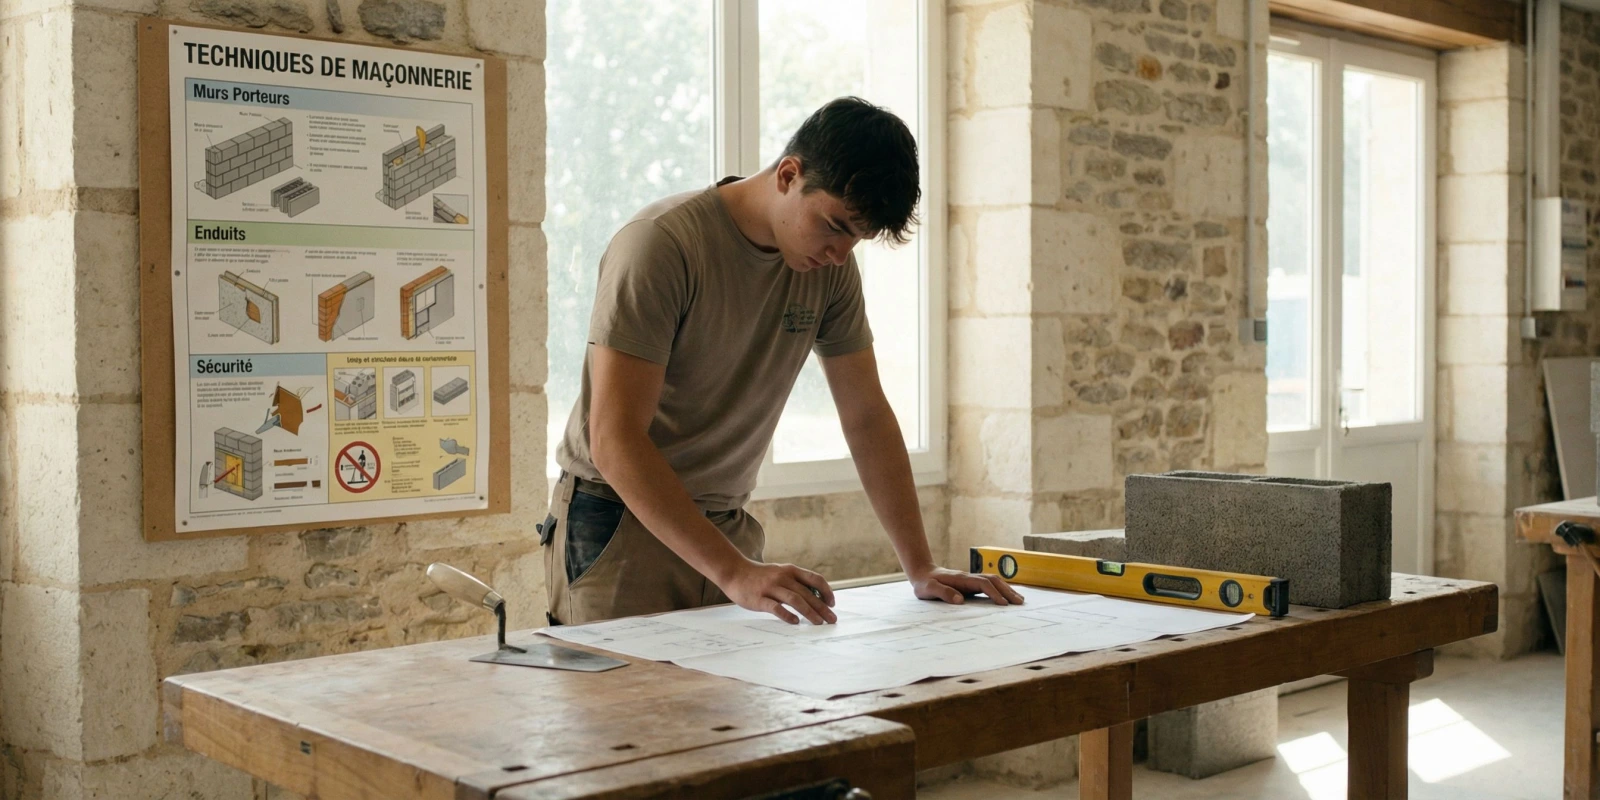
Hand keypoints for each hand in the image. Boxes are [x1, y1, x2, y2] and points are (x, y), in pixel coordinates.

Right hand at [723, 560, 837, 624]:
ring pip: (795, 600)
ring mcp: (771, 588)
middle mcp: (783, 577)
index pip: (815, 579)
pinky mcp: (759, 599)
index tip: (832, 603)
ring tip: (818, 623)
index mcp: (790, 570)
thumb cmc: (760, 576)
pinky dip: (787, 615)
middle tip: (832, 619)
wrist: (735, 572)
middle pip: (808, 593)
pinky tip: (796, 623)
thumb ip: (795, 582)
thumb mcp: (780, 573)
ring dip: (810, 613)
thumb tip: (816, 597)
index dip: (826, 591)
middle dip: (822, 607)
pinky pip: (776, 608)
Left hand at [909, 566, 1023, 605]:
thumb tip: (960, 600)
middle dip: (1007, 590)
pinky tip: (1008, 597)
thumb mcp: (929, 589)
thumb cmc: (925, 583)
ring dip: (1007, 589)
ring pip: (994, 581)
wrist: (923, 573)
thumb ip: (943, 593)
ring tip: (1019, 600)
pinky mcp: (971, 584)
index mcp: (961, 579)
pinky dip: (1001, 589)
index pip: (982, 584)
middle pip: (993, 580)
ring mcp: (971, 580)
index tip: (1003, 604)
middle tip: (1019, 603)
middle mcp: (969, 577)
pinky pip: (990, 585)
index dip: (994, 593)